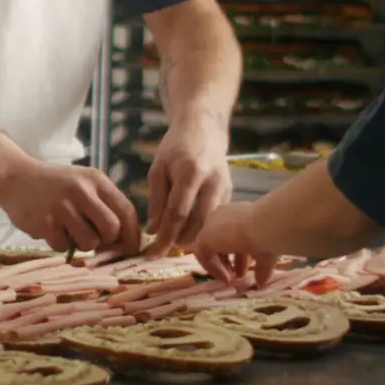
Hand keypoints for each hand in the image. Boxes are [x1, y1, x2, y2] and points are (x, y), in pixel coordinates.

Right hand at [0, 159, 140, 254]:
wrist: (13, 176)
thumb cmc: (54, 185)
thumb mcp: (82, 183)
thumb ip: (103, 205)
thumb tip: (123, 241)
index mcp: (96, 180)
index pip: (126, 211)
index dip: (132, 235)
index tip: (131, 249)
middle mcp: (81, 191)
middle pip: (112, 229)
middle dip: (107, 242)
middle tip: (95, 240)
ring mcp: (62, 206)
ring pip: (89, 242)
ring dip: (81, 244)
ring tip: (68, 231)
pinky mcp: (44, 222)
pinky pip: (62, 247)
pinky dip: (58, 244)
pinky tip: (50, 229)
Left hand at [146, 121, 232, 255]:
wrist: (205, 130)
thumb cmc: (175, 148)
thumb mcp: (158, 169)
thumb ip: (156, 200)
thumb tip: (154, 231)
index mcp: (191, 173)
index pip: (177, 214)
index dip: (165, 237)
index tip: (153, 254)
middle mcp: (212, 183)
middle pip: (198, 223)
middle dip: (179, 241)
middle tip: (162, 248)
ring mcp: (226, 188)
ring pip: (210, 224)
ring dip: (192, 237)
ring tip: (173, 240)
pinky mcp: (232, 193)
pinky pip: (217, 218)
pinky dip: (204, 228)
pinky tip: (189, 231)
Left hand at [189, 201, 276, 286]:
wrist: (264, 227)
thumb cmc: (270, 235)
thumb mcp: (267, 252)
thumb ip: (262, 266)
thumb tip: (262, 283)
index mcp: (237, 214)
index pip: (232, 235)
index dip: (239, 254)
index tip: (245, 269)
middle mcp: (221, 216)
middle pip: (220, 241)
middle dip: (228, 261)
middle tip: (236, 275)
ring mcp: (210, 226)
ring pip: (211, 248)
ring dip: (220, 266)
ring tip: (230, 280)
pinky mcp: (204, 238)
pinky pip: (204, 257)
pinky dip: (214, 268)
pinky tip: (227, 278)